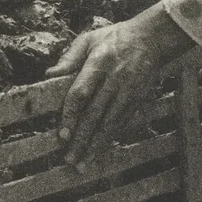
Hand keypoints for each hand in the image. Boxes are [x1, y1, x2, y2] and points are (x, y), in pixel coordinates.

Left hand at [47, 3, 192, 170]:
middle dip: (81, 139)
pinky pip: (122, 122)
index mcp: (98, 63)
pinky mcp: (138, 99)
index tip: (62, 135)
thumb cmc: (114, 38)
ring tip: (84, 163)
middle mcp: (114, 80)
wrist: (152, 38)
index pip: (81, 93)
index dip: (71, 116)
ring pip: (110, 123)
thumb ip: (69, 57)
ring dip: (96, 145)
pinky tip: (100, 151)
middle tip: (69, 159)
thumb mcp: (90, 39)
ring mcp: (128, 91)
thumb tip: (49, 74)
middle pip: (94, 114)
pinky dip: (110, 138)